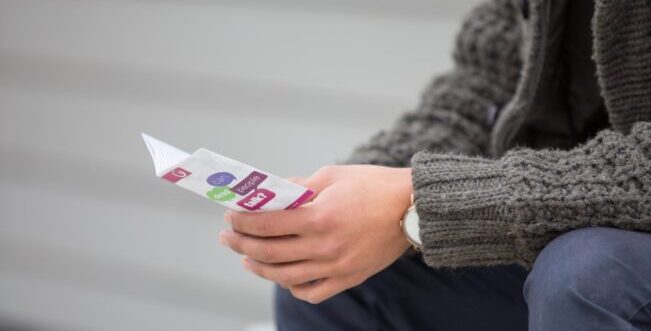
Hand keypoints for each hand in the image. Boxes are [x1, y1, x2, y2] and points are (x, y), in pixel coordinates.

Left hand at [220, 165, 412, 303]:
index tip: (229, 216)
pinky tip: (283, 277)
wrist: (415, 207)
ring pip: (285, 276)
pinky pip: (313, 292)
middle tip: (228, 237)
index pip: (266, 224)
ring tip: (247, 257)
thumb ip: (299, 187)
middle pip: (269, 252)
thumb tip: (273, 193)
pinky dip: (293, 287)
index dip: (242, 221)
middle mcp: (324, 246)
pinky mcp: (349, 278)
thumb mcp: (333, 176)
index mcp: (319, 217)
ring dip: (260, 267)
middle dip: (241, 243)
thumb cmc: (375, 186)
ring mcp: (336, 266)